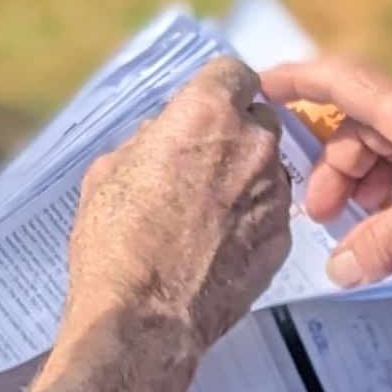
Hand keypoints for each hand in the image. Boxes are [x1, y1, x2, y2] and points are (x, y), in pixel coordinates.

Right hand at [62, 56, 290, 363]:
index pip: (232, 71)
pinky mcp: (283, 238)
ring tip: (206, 211)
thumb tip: (161, 137)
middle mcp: (252, 145)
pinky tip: (218, 244)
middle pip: (259, 117)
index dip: (216, 88)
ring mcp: (274, 194)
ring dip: (245, 176)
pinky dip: (252, 219)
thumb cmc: (117, 244)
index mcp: (206, 115)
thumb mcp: (108, 173)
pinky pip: (272, 212)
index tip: (204, 106)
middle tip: (201, 160)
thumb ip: (147, 142)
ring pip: (269, 166)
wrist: (145, 320)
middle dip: (235, 131)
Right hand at [261, 58, 391, 282]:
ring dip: (367, 185)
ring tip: (361, 230)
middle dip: (332, 169)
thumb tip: (341, 269)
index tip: (257, 87)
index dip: (293, 82)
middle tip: (320, 217)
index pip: (336, 81)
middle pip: (359, 126)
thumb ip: (381, 245)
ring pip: (390, 148)